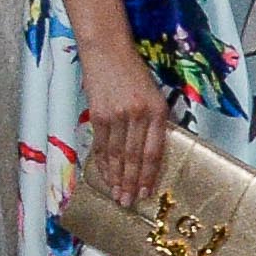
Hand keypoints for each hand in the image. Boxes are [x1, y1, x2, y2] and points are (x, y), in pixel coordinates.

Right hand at [77, 45, 169, 208]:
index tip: (147, 192)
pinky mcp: (98, 114)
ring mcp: (116, 115)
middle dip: (131, 182)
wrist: (108, 52)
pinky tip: (105, 176)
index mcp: (157, 110)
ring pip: (117, 154)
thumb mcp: (155, 94)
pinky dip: (103, 163)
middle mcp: (138, 114)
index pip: (154, 150)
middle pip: (134, 156)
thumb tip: (153, 152)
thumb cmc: (135, 74)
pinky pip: (101, 145)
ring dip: (116, 178)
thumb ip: (156, 121)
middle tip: (128, 202)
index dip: (150, 174)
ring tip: (117, 196)